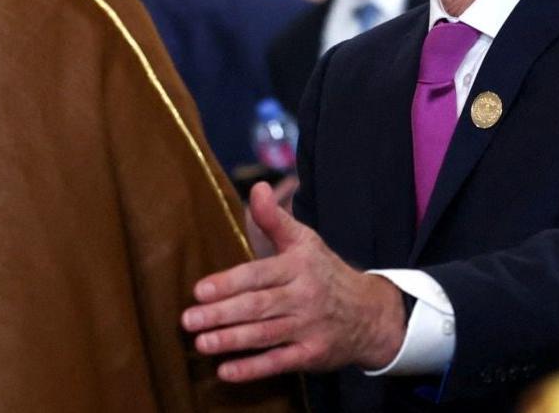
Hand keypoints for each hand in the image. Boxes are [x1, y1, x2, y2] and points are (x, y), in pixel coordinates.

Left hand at [183, 181, 406, 381]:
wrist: (370, 312)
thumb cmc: (325, 272)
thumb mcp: (305, 241)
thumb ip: (275, 218)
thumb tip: (257, 187)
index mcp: (299, 266)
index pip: (259, 274)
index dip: (229, 283)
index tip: (200, 290)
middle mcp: (304, 296)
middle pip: (258, 306)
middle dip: (222, 314)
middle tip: (188, 320)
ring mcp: (309, 327)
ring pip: (266, 335)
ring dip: (232, 340)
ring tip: (201, 343)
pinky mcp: (312, 354)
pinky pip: (280, 362)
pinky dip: (253, 369)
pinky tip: (226, 371)